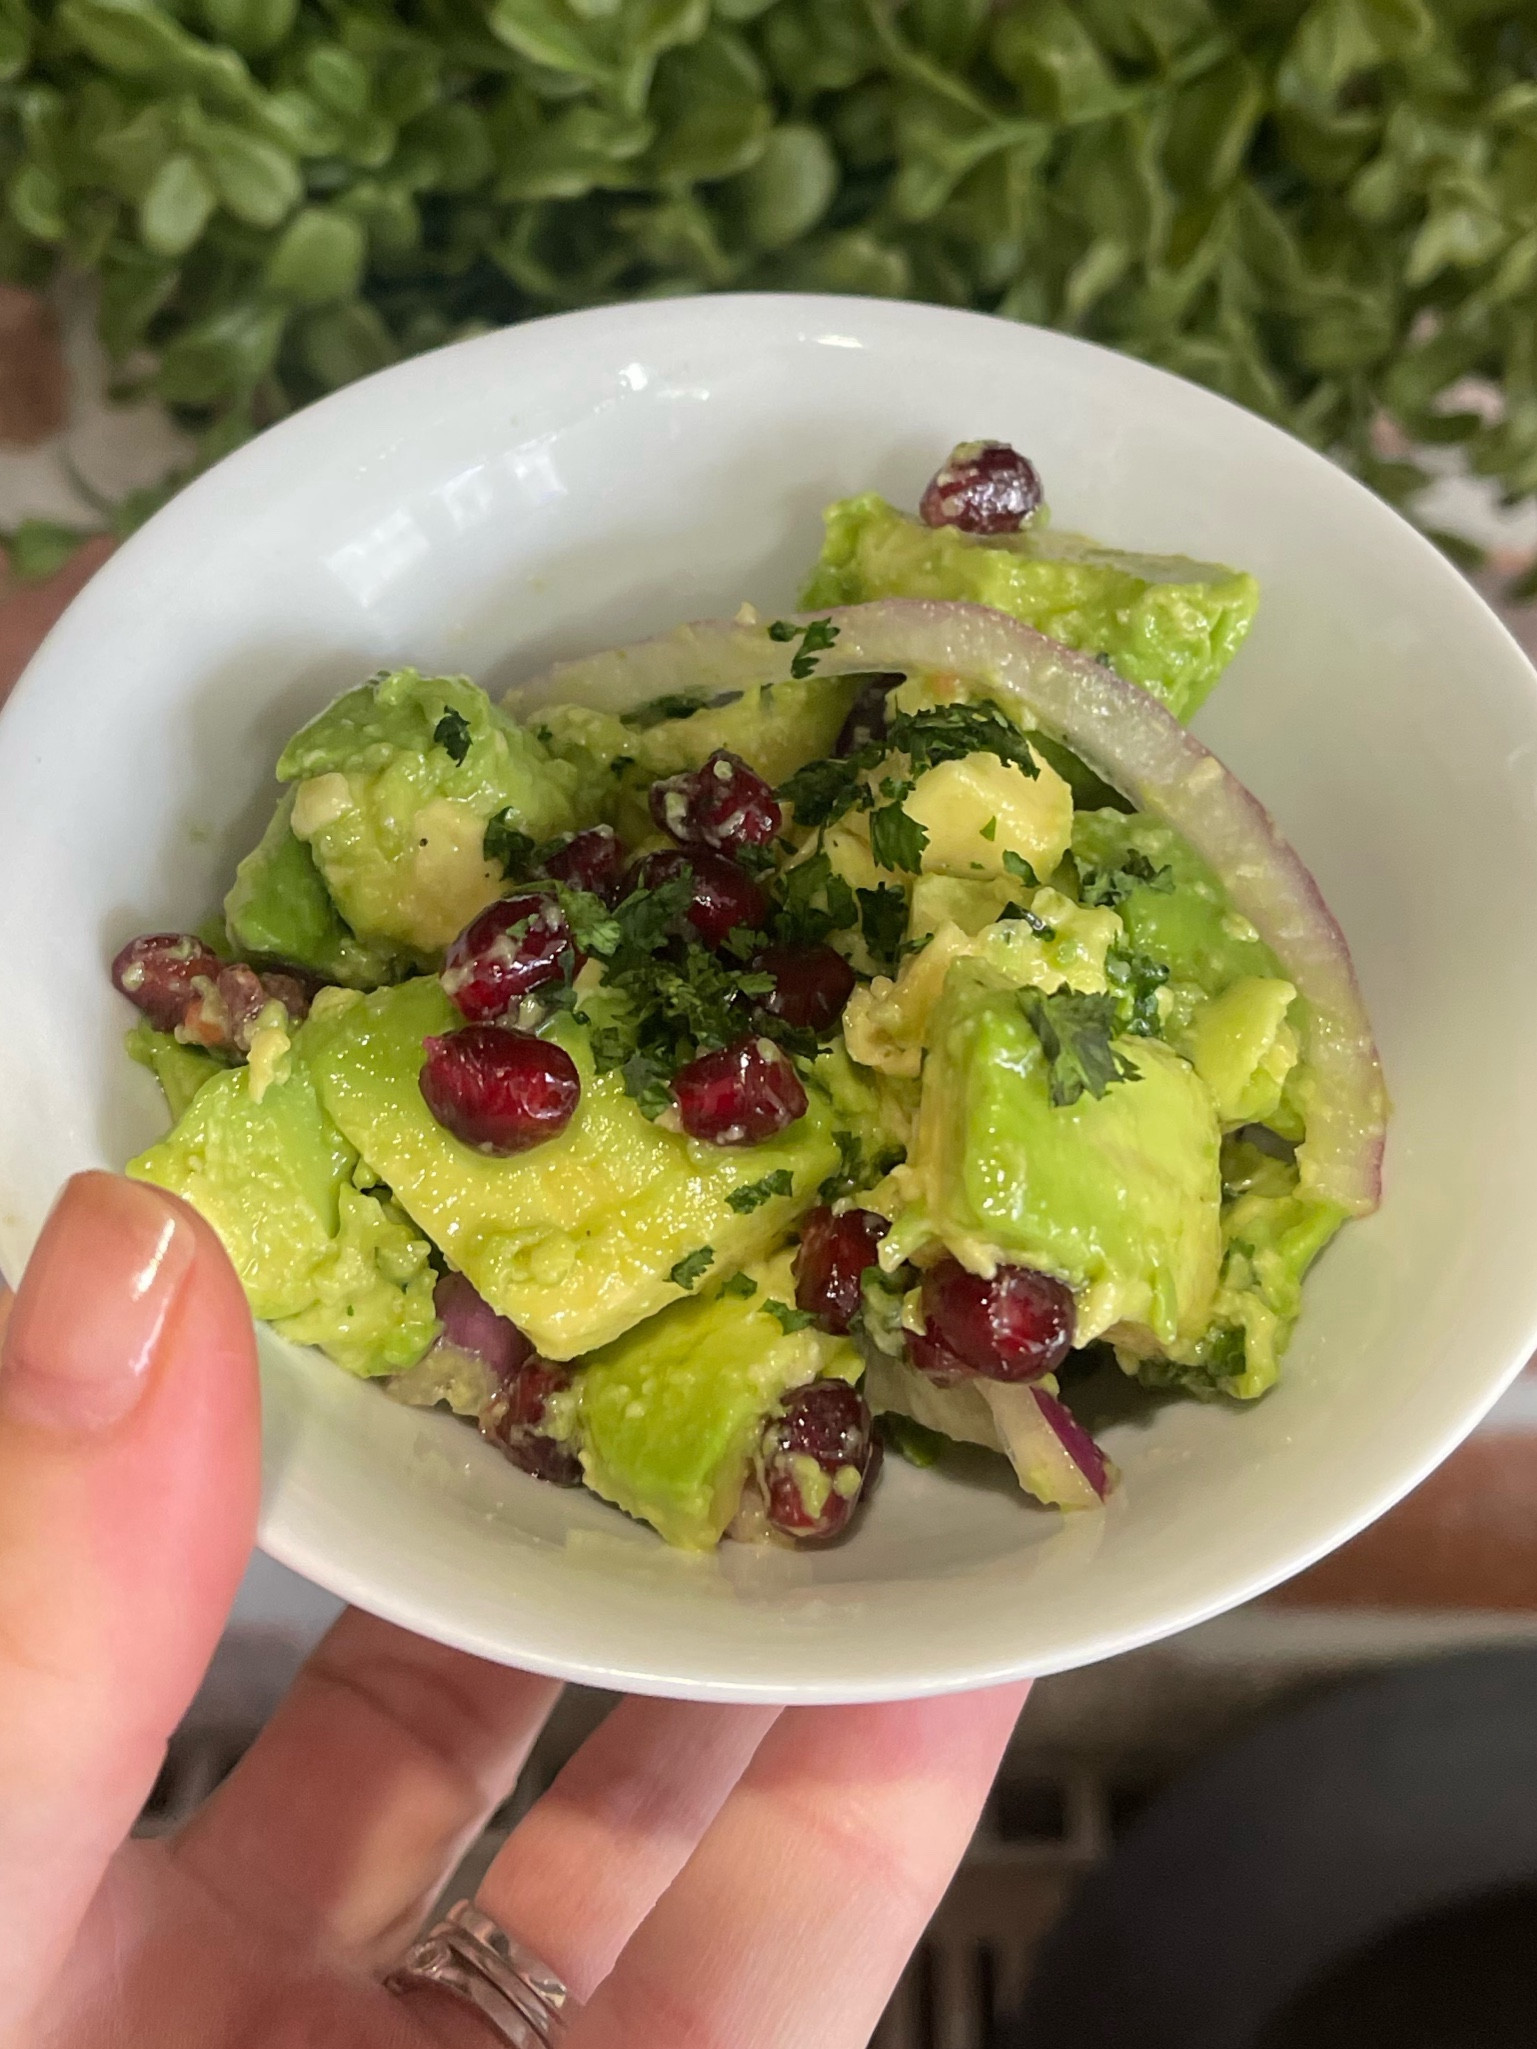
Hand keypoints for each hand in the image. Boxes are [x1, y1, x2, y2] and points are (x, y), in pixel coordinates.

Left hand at [0, 1173, 1026, 2048]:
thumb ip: (37, 1609)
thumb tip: (125, 1253)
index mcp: (70, 1894)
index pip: (208, 1574)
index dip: (328, 1386)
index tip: (434, 1202)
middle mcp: (273, 1985)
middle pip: (476, 1680)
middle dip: (594, 1477)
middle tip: (691, 1264)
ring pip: (667, 1803)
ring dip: (773, 1607)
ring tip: (860, 1389)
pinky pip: (801, 1946)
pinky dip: (887, 1785)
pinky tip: (958, 1625)